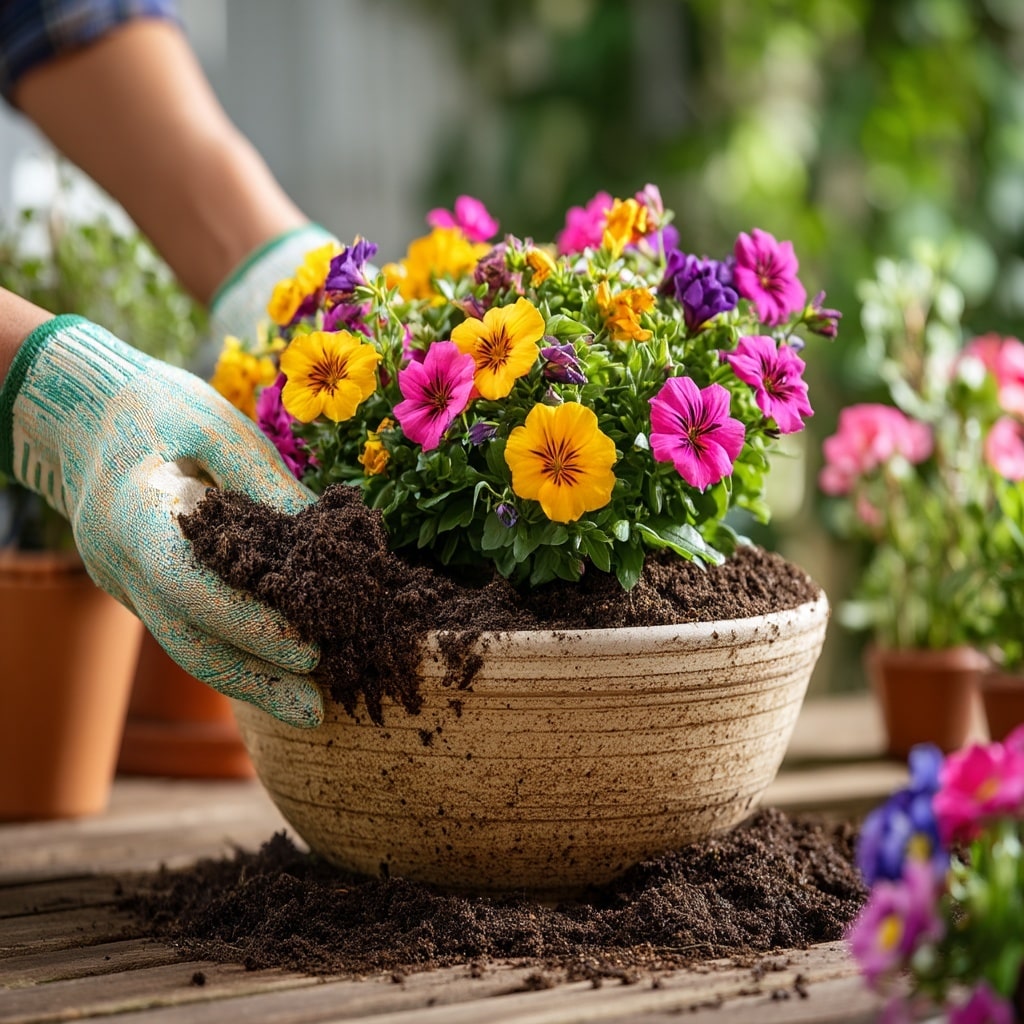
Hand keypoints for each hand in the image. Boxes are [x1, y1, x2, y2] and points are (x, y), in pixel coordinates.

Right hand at [0, 315, 322, 726]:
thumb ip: (264, 481)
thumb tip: (324, 540)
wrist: (80, 410)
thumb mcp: (214, 423)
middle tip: (316, 711)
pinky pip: (186, 627)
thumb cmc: (156, 407)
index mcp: (136, 517)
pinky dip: (232, 650)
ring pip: (184, 645)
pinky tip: (278, 667)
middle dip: (253, 681)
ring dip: (247, 679)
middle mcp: (122, 564)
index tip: (308, 650)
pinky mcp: (141, 586)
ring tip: (308, 705)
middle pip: (186, 641)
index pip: (191, 587)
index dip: (249, 624)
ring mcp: (125, 582)